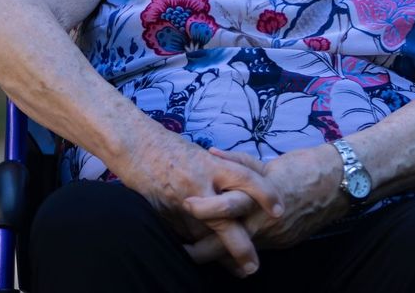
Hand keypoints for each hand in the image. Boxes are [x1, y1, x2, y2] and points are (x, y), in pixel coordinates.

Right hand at [118, 136, 282, 278]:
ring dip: (219, 255)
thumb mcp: (201, 155)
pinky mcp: (165, 212)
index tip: (279, 212)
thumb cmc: (169, 147)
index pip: (246, 178)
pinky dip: (194, 247)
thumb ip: (219, 173)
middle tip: (253, 266)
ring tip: (236, 270)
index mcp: (212, 165)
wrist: (135, 144)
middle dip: (241, 246)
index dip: (266, 194)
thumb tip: (240, 192)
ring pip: (203, 235)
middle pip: (226, 219)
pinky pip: (183, 235)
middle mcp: (199, 183)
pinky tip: (203, 257)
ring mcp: (181, 200)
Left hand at [183, 145, 347, 258]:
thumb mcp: (267, 162)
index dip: (202, 214)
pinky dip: (243, 248)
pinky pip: (257, 248)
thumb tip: (211, 153)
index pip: (224, 211)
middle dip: (203, 250)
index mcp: (259, 198)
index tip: (183, 209)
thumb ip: (239, 162)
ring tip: (199, 253)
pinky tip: (229, 251)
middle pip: (228, 241)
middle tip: (183, 250)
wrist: (340, 184)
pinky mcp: (284, 242)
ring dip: (221, 252)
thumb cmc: (303, 166)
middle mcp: (266, 222)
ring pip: (241, 249)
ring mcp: (276, 236)